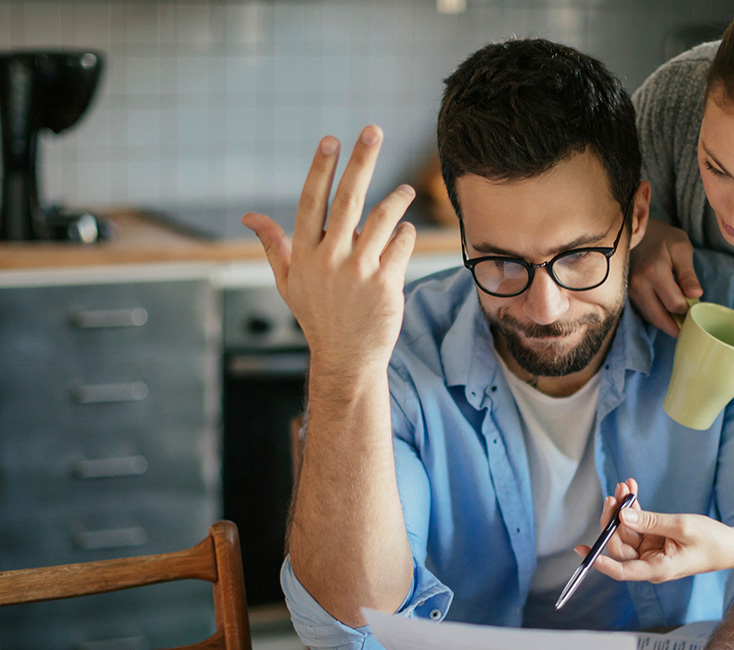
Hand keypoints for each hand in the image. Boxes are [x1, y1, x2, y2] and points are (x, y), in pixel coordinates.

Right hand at [242, 126, 417, 379]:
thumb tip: (249, 217)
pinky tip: (402, 235)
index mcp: (304, 254)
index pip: (311, 201)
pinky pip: (401, 244)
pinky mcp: (386, 283)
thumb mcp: (288, 282)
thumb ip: (274, 245)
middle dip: (361, 161)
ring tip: (406, 190)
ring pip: (384, 219)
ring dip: (397, 198)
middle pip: (348, 199)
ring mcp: (359, 271)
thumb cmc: (317, 316)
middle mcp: (329, 259)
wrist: (347, 357)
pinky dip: (405, 234)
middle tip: (373, 130)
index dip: (321, 169)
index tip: (330, 140)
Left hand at [575, 478, 733, 581]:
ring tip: (624, 485)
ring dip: (623, 508)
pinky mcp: (654, 540)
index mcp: (657, 569)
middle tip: (614, 495)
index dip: (602, 562)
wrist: (730, 545)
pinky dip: (634, 508)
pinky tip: (631, 489)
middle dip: (613, 519)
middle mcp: (649, 563)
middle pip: (619, 545)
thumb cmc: (711, 541)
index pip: (622, 570)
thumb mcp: (681, 527)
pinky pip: (637, 524)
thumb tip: (622, 516)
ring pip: (626, 531)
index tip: (585, 551)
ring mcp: (650, 551)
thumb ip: (650, 522)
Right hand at [628, 218, 702, 335]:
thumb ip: (688, 274)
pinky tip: (669, 313)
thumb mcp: (681, 249)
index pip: (674, 304)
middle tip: (691, 326)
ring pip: (651, 318)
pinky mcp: (628, 294)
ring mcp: (630, 291)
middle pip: (660, 318)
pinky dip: (658, 317)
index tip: (698, 309)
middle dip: (677, 326)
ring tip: (682, 320)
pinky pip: (644, 313)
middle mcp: (638, 284)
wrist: (638, 231)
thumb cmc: (663, 238)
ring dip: (667, 323)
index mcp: (654, 272)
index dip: (688, 311)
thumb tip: (696, 295)